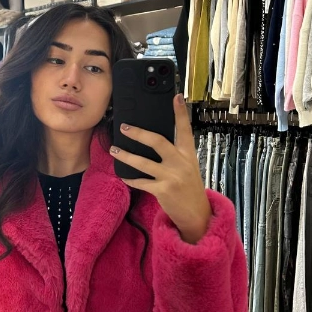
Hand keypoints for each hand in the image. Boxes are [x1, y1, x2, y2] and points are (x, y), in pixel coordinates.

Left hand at [110, 93, 211, 243]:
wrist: (197, 215)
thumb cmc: (189, 188)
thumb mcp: (188, 167)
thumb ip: (176, 154)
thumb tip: (154, 141)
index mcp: (188, 154)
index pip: (185, 130)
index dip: (180, 113)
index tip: (176, 97)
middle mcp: (181, 163)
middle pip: (158, 142)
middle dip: (139, 133)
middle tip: (124, 127)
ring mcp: (171, 177)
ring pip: (143, 163)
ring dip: (126, 156)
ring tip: (114, 150)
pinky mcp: (163, 190)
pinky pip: (141, 182)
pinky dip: (131, 178)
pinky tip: (123, 175)